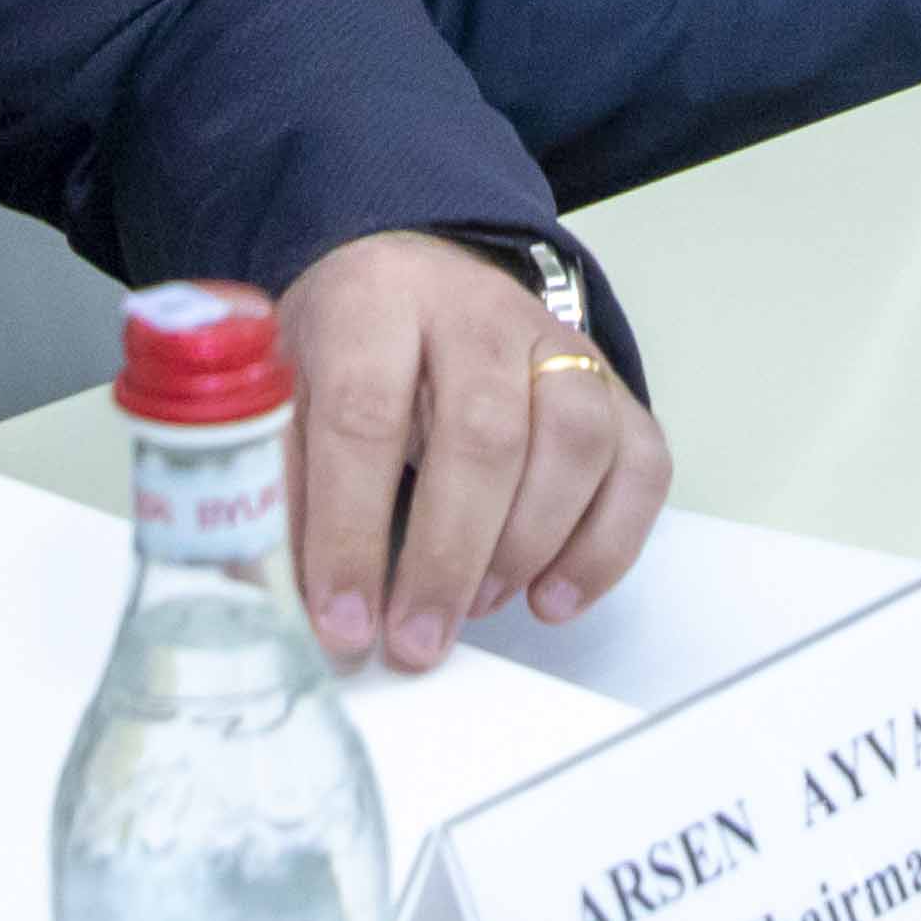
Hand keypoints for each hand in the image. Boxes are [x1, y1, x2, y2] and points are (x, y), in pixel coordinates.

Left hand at [281, 227, 669, 675]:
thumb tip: (281, 607)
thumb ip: (280, 488)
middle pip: (483, 432)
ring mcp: (554, 342)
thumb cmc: (341, 353)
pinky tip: (552, 596)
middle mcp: (475, 310)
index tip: (342, 620)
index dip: (351, 530)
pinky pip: (640, 463)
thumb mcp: (283, 393)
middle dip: (449, 557)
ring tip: (479, 606)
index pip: (365, 414)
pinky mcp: (610, 382)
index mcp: (373, 301)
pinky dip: (606, 545)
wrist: (411, 279)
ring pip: (574, 438)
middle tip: (416, 641)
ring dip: (529, 543)